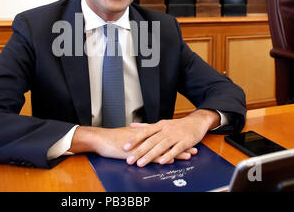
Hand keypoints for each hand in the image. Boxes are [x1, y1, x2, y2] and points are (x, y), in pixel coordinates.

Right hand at [69, 125, 197, 162]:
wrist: (101, 139)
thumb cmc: (111, 140)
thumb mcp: (126, 137)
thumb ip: (136, 138)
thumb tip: (143, 140)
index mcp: (144, 134)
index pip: (163, 136)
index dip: (175, 138)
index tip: (186, 140)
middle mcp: (146, 138)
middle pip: (167, 141)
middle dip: (181, 145)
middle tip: (193, 147)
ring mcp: (142, 145)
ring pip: (163, 148)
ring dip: (176, 152)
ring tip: (189, 155)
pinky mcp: (137, 152)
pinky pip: (152, 155)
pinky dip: (163, 157)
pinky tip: (171, 160)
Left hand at [123, 109, 219, 166]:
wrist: (196, 122)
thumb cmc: (177, 125)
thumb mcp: (161, 123)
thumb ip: (146, 126)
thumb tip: (132, 126)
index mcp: (159, 125)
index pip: (144, 132)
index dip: (134, 139)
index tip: (125, 147)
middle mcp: (166, 130)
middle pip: (151, 141)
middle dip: (139, 151)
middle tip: (130, 160)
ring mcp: (176, 136)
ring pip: (161, 146)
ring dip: (150, 155)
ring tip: (141, 163)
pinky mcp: (185, 142)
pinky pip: (176, 149)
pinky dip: (169, 155)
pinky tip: (162, 161)